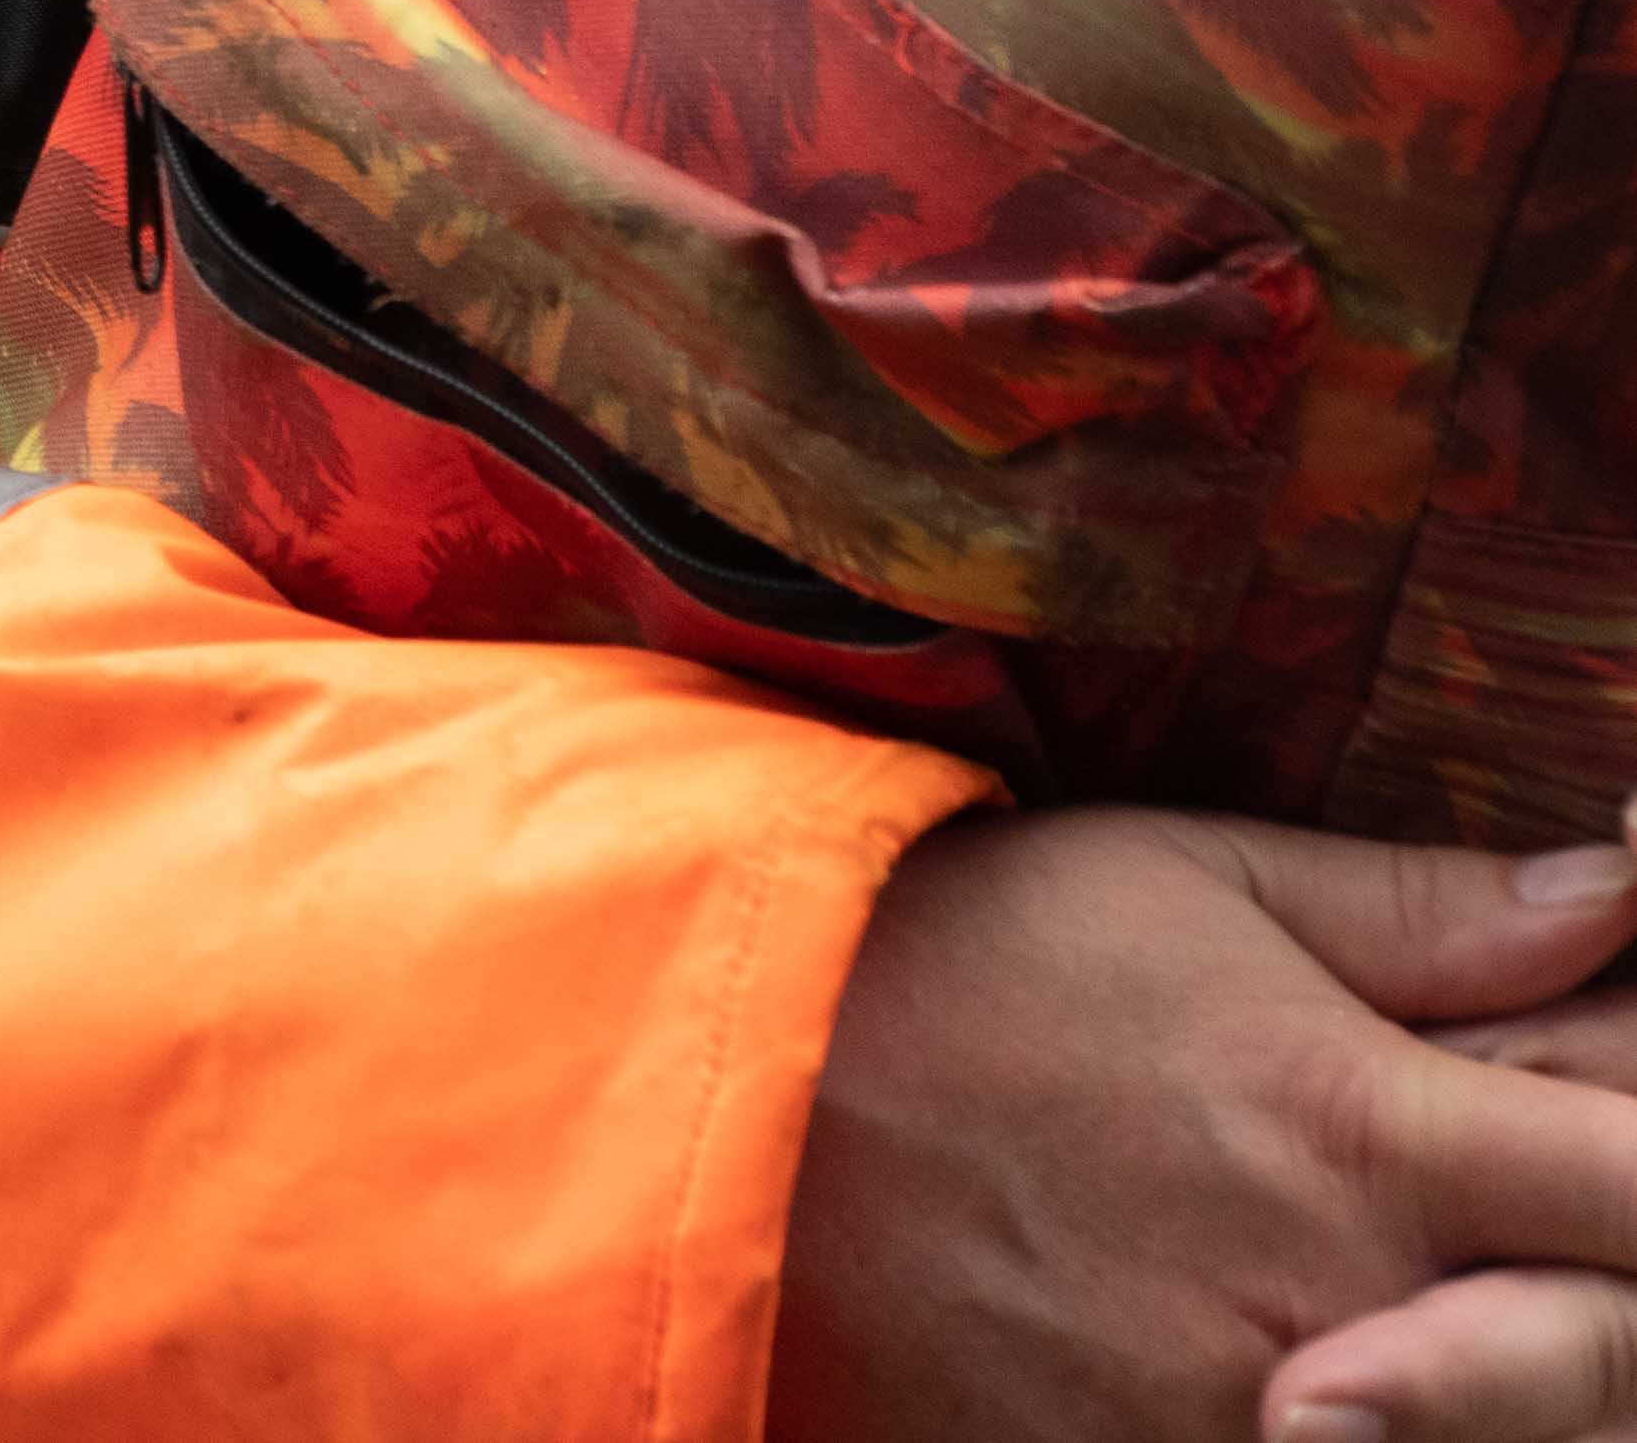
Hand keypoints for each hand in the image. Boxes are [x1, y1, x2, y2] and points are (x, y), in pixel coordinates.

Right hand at [784, 800, 1636, 1442]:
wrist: (721, 1099)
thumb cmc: (957, 958)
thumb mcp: (1185, 880)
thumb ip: (1422, 911)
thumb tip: (1622, 891)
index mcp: (1360, 1129)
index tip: (1633, 1159)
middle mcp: (1336, 1299)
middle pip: (1604, 1368)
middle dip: (1604, 1322)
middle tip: (1531, 1248)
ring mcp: (1242, 1420)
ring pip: (1478, 1439)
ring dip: (1481, 1385)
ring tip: (1375, 1299)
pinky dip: (1349, 1422)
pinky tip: (1284, 1360)